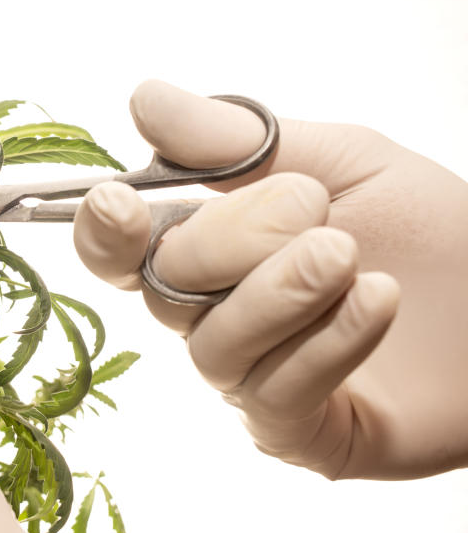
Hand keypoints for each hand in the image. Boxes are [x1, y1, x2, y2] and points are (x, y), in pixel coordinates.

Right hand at [74, 80, 467, 479]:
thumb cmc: (427, 228)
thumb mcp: (336, 161)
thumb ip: (236, 140)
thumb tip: (143, 100)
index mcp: (209, 246)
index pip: (121, 250)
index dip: (105, 232)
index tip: (119, 202)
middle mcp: (212, 315)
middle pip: (166, 287)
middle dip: (237, 239)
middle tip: (314, 211)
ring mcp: (250, 377)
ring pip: (214, 345)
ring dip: (283, 291)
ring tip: (350, 257)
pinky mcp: (295, 432)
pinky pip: (276, 393)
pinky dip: (327, 340)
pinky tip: (379, 300)